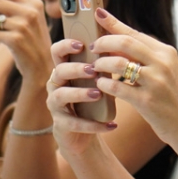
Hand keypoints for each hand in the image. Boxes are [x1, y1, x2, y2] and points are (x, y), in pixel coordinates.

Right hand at [46, 38, 115, 155]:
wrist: (82, 134)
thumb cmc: (91, 102)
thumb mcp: (96, 83)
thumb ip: (102, 68)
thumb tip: (122, 50)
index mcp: (63, 71)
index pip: (57, 52)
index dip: (66, 45)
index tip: (81, 45)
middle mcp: (55, 85)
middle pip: (59, 71)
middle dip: (76, 69)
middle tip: (93, 70)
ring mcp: (55, 105)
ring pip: (62, 95)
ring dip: (80, 93)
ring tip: (98, 94)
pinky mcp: (60, 125)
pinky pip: (74, 124)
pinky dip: (93, 125)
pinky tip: (111, 125)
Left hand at [89, 8, 177, 151]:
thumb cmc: (175, 99)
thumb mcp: (168, 72)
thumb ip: (148, 57)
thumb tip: (119, 43)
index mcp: (167, 52)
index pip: (134, 32)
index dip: (113, 23)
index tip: (98, 14)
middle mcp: (162, 63)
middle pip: (124, 42)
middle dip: (103, 42)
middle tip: (93, 48)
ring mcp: (155, 82)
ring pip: (118, 63)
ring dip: (101, 65)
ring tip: (95, 69)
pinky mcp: (147, 101)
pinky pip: (117, 87)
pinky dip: (104, 85)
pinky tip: (100, 86)